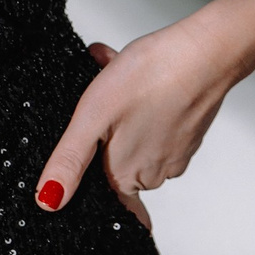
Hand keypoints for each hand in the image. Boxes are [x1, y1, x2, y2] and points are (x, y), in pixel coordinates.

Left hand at [36, 7, 249, 230]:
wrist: (205, 53)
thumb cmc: (151, 78)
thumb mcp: (92, 118)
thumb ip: (70, 161)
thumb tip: (49, 201)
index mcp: (127, 175)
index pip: (108, 202)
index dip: (92, 190)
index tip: (89, 172)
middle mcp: (154, 171)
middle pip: (115, 165)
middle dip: (101, 139)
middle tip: (94, 105)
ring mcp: (174, 152)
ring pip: (134, 140)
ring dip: (119, 115)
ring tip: (112, 79)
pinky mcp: (187, 131)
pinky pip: (153, 124)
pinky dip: (139, 104)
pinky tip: (133, 76)